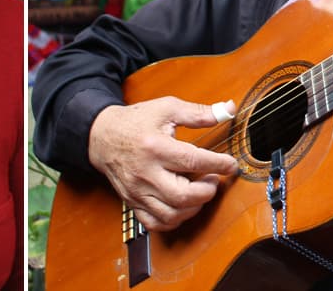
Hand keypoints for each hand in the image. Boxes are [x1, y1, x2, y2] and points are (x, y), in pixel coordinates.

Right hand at [88, 96, 237, 231]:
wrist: (102, 136)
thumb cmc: (135, 122)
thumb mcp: (166, 108)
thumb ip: (197, 112)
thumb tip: (228, 109)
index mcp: (154, 146)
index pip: (193, 160)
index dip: (218, 164)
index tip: (230, 164)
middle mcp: (145, 172)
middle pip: (183, 195)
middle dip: (207, 191)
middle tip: (212, 179)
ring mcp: (137, 191)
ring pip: (172, 214)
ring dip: (194, 206)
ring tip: (199, 190)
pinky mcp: (132, 202)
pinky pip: (156, 223)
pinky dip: (174, 219)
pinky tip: (182, 205)